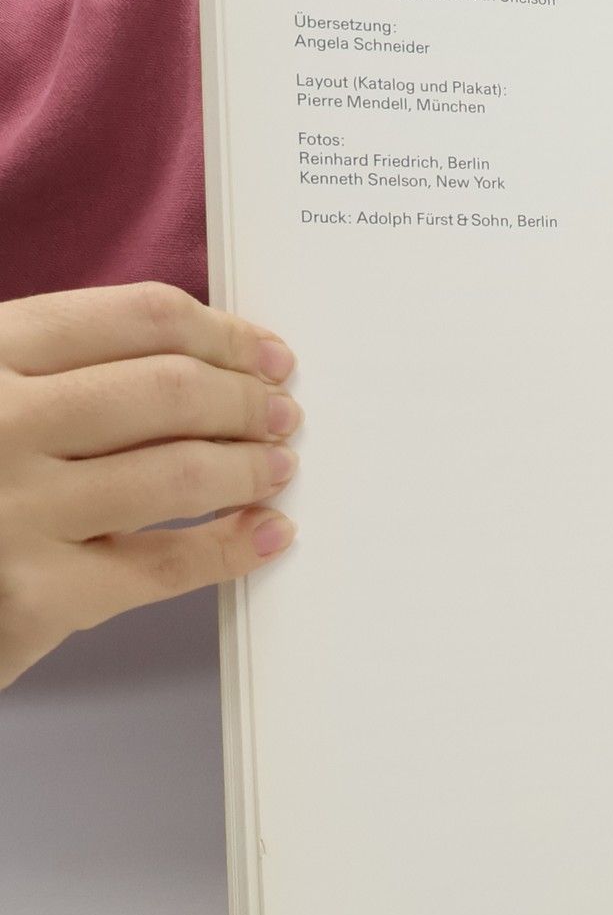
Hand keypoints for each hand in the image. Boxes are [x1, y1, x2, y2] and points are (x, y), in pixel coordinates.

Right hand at [0, 283, 301, 687]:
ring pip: (179, 474)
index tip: (267, 354)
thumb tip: (210, 359)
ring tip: (277, 468)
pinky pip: (165, 567)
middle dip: (247, 402)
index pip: (140, 318)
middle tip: (284, 414)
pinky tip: (266, 534)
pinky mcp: (34, 596)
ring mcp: (11, 510)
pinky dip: (232, 548)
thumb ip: (59, 367)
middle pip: (171, 391)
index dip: (224, 335)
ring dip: (250, 468)